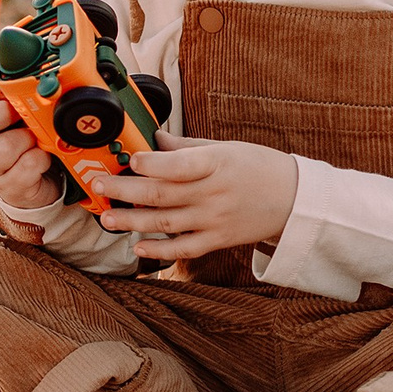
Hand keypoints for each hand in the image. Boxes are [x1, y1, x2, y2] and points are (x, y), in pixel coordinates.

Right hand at [0, 78, 60, 210]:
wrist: (40, 178)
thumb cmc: (30, 134)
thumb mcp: (24, 110)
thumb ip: (23, 92)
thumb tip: (45, 74)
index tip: (8, 94)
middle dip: (2, 114)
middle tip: (21, 115)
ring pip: (3, 148)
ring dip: (27, 139)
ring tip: (37, 139)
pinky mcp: (10, 187)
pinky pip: (26, 168)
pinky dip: (40, 159)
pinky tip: (44, 157)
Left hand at [96, 133, 296, 260]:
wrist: (294, 200)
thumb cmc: (258, 167)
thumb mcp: (225, 148)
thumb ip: (186, 147)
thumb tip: (154, 140)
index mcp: (216, 163)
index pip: (179, 165)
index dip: (151, 163)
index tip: (128, 159)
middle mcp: (213, 193)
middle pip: (162, 193)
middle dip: (124, 190)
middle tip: (97, 185)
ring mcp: (214, 220)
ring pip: (165, 223)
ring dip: (132, 221)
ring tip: (106, 218)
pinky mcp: (217, 240)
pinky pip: (183, 249)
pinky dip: (159, 251)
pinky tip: (138, 247)